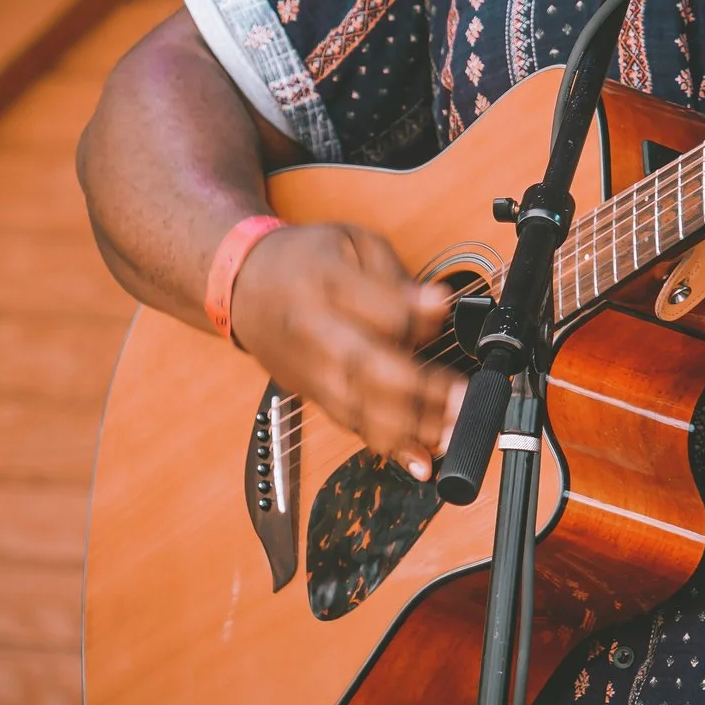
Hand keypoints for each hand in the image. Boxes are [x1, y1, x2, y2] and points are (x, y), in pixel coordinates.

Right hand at [226, 222, 464, 479]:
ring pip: (359, 408)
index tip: (445, 310)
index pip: (377, 309)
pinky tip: (420, 460)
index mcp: (326, 284)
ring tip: (452, 431)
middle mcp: (313, 334)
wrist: (241, 285)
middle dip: (421, 389)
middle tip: (463, 397)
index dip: (417, 315)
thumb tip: (437, 305)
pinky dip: (388, 446)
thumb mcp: (353, 244)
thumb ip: (395, 279)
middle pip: (366, 368)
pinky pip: (351, 426)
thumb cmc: (305, 260)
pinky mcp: (312, 395)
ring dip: (411, 427)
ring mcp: (310, 371)